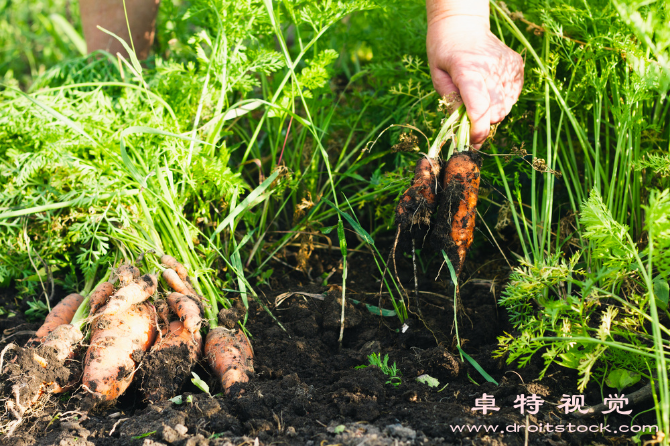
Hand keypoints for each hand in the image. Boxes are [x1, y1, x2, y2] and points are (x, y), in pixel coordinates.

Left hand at [427, 14, 523, 147]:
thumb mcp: (438, 78)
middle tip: (469, 121)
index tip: (471, 141)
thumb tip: (463, 133)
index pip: (479, 107)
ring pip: (505, 108)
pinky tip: (488, 90)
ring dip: (491, 113)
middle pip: (495, 113)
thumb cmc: (444, 53)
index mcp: (467, 70)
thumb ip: (451, 104)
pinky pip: (512, 97)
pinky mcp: (517, 67)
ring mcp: (508, 67)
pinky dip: (501, 102)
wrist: (462, 25)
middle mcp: (492, 68)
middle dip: (482, 124)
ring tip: (477, 99)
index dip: (477, 130)